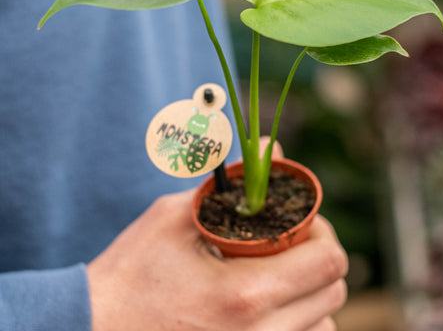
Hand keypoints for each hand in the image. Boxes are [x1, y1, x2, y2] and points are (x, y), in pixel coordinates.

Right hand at [87, 190, 347, 330]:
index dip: (321, 230)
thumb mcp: (174, 217)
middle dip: (318, 257)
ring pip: (323, 325)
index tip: (299, 219)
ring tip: (277, 273)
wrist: (93, 329)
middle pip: (332, 294)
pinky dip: (297, 320)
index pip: (327, 262)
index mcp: (244, 294)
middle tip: (288, 240)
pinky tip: (267, 303)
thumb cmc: (130, 273)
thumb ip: (229, 181)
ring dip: (311, 293)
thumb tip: (270, 146)